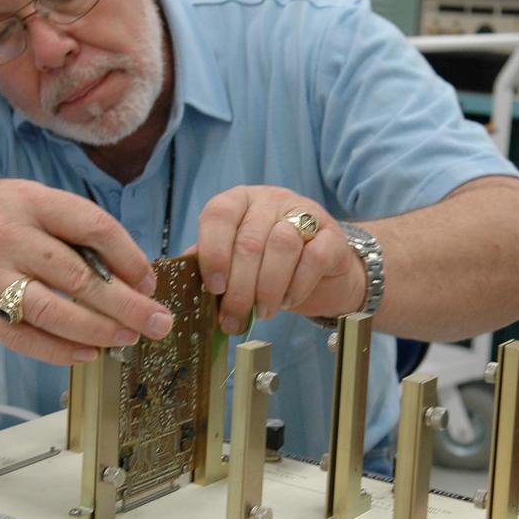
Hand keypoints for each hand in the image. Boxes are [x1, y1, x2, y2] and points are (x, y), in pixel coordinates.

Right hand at [0, 180, 172, 364]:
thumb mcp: (26, 200)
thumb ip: (69, 227)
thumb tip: (128, 272)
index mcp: (28, 201)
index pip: (91, 226)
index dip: (127, 256)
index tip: (149, 280)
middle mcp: (6, 237)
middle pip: (77, 276)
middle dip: (126, 303)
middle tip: (157, 321)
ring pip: (51, 310)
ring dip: (97, 329)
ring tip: (128, 338)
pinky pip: (22, 337)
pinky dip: (59, 350)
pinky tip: (89, 353)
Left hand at [195, 186, 365, 332]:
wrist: (320, 267)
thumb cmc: (267, 263)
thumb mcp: (235, 259)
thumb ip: (212, 263)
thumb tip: (187, 282)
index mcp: (238, 202)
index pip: (219, 215)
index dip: (213, 252)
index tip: (213, 288)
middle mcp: (269, 200)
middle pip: (249, 241)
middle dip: (239, 288)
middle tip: (235, 318)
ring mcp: (303, 213)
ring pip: (282, 246)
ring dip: (268, 288)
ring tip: (263, 311)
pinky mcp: (331, 235)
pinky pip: (313, 258)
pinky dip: (297, 286)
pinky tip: (288, 301)